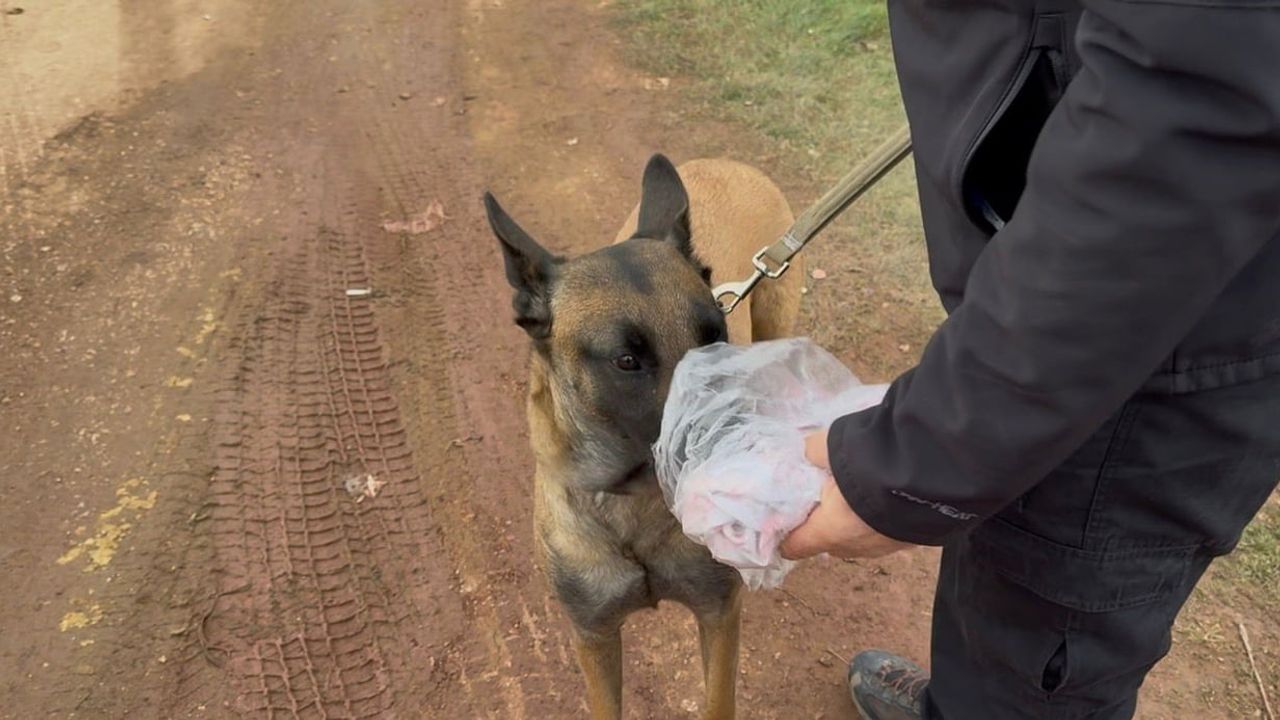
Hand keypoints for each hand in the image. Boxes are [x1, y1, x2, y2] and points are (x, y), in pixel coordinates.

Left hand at [779, 429, 913, 559]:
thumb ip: (813, 451)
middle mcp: (854, 548)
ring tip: (860, 493)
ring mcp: (886, 548)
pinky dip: (882, 518)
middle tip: (825, 495)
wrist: (934, 475)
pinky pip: (886, 532)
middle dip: (823, 523)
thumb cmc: (872, 465)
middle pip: (828, 542)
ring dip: (855, 521)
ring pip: (859, 539)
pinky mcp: (913, 540)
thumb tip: (807, 449)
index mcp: (827, 531)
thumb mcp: (832, 448)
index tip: (782, 519)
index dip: (785, 534)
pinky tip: (889, 495)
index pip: (794, 546)